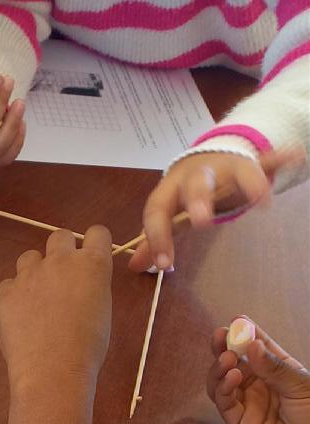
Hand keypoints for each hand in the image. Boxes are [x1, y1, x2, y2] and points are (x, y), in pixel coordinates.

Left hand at [0, 227, 112, 423]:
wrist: (52, 370)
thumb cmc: (87, 348)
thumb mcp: (101, 311)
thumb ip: (91, 286)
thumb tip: (80, 283)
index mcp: (92, 264)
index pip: (97, 232)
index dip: (92, 244)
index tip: (88, 257)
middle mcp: (60, 261)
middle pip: (59, 237)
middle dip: (60, 252)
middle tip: (60, 280)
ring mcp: (28, 274)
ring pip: (29, 258)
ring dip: (34, 273)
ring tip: (37, 303)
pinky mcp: (4, 291)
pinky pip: (8, 285)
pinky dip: (13, 297)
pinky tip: (19, 320)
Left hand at [129, 147, 304, 272]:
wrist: (207, 156)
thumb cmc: (184, 195)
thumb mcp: (168, 213)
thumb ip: (154, 239)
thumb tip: (133, 266)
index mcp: (169, 190)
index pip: (157, 211)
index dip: (157, 237)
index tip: (165, 264)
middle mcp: (195, 175)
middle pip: (194, 186)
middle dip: (197, 201)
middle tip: (202, 222)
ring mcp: (224, 166)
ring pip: (235, 170)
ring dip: (248, 182)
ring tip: (261, 198)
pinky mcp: (250, 161)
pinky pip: (266, 158)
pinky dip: (281, 157)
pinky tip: (295, 154)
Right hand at [207, 318, 309, 423]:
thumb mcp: (301, 386)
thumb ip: (275, 368)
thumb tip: (253, 344)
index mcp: (276, 370)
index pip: (258, 347)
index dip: (246, 332)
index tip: (236, 320)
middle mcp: (257, 383)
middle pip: (233, 361)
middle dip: (224, 347)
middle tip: (219, 335)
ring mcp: (245, 402)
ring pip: (221, 380)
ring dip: (219, 367)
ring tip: (227, 360)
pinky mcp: (237, 422)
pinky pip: (223, 402)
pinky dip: (223, 388)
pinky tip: (231, 377)